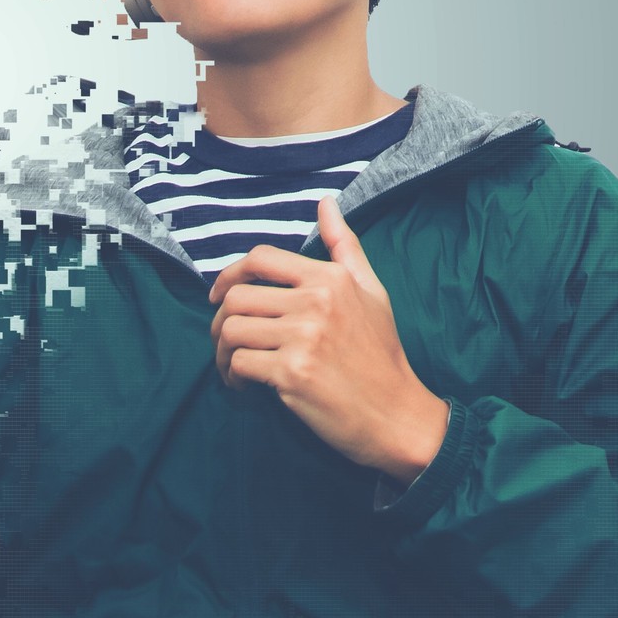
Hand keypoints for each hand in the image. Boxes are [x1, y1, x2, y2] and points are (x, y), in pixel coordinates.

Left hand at [207, 195, 447, 483]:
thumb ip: (344, 246)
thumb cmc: (382, 354)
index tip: (219, 295)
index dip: (230, 274)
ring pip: (231, 329)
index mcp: (331, 278)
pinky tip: (243, 385)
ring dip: (221, 350)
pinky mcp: (291, 374)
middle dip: (221, 318)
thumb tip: (325, 202)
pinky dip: (232, 376)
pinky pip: (238, 363)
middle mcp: (316, 302)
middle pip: (237, 296)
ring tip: (231, 363)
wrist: (397, 415)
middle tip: (226, 338)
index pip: (260, 259)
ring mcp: (303, 338)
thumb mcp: (371, 291)